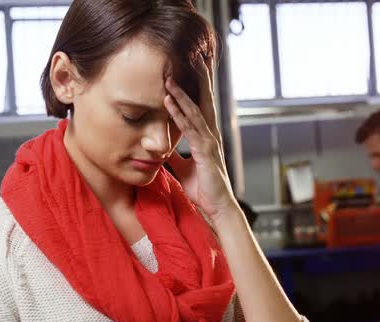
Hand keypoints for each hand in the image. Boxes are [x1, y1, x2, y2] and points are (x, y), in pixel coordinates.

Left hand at [163, 56, 236, 221]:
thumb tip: (162, 148)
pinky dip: (178, 112)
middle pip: (203, 101)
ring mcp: (209, 141)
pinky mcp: (205, 151)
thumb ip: (175, 156)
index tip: (189, 70)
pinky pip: (190, 127)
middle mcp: (209, 134)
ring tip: (169, 76)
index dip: (194, 88)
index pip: (200, 107)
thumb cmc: (203, 189)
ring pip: (194, 110)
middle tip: (193, 56)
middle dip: (197, 79)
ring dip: (180, 92)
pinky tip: (169, 100)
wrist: (217, 208)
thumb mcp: (183, 168)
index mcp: (205, 137)